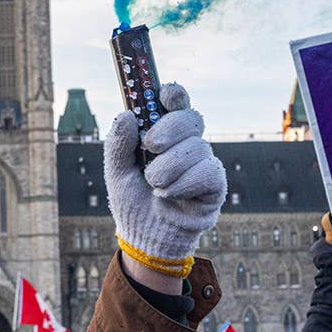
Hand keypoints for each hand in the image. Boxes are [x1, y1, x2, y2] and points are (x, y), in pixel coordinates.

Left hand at [104, 83, 224, 281]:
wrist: (145, 237)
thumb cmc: (132, 200)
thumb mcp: (116, 171)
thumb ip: (118, 144)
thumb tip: (127, 116)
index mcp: (165, 134)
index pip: (177, 104)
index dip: (174, 94)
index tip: (163, 95)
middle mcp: (188, 144)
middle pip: (192, 118)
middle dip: (171, 128)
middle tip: (150, 145)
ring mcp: (203, 163)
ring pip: (196, 147)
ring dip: (168, 167)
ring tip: (153, 185)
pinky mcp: (215, 185)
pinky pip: (207, 172)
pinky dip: (183, 183)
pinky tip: (168, 195)